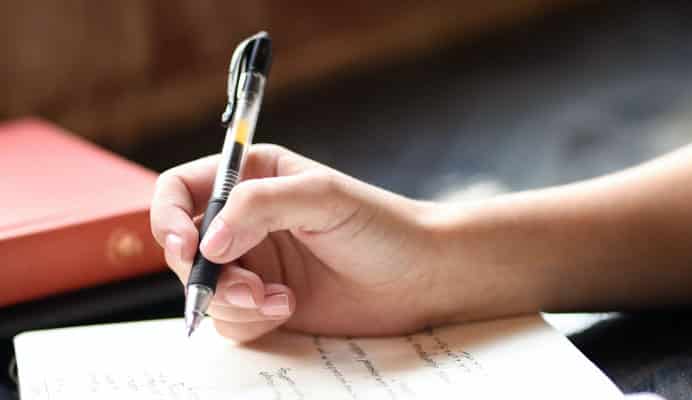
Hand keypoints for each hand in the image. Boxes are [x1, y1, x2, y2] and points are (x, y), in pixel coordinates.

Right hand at [151, 144, 441, 341]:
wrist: (420, 277)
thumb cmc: (381, 226)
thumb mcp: (323, 198)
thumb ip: (260, 206)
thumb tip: (207, 242)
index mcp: (253, 178)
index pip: (181, 191)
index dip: (169, 218)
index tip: (186, 247)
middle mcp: (246, 221)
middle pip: (185, 248)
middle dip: (205, 274)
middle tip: (247, 286)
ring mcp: (254, 264)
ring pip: (203, 289)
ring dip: (231, 301)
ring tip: (277, 300)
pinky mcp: (264, 303)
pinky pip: (229, 319)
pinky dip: (250, 320)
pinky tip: (287, 308)